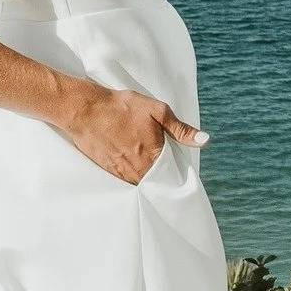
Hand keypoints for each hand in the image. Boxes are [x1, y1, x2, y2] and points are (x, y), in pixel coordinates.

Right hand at [60, 82, 210, 185]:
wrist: (86, 111)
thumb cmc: (122, 107)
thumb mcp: (157, 111)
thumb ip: (181, 129)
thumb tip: (205, 140)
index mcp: (154, 156)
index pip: (173, 175)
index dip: (176, 170)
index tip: (176, 165)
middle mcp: (139, 171)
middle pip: (157, 182)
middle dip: (162, 175)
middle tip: (160, 159)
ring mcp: (122, 174)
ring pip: (141, 182)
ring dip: (146, 175)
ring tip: (143, 157)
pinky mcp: (109, 173)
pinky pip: (126, 180)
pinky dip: (131, 173)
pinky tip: (129, 158)